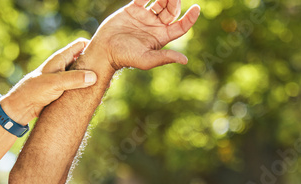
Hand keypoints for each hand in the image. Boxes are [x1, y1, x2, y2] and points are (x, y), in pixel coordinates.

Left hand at [0, 39, 97, 124]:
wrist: (21, 107)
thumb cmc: (34, 91)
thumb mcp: (55, 84)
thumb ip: (73, 79)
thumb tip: (94, 77)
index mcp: (60, 58)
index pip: (81, 45)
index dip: (93, 47)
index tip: (104, 57)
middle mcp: (63, 66)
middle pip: (84, 60)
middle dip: (95, 66)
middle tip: (107, 77)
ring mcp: (63, 78)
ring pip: (82, 75)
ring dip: (91, 80)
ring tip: (103, 89)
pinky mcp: (62, 89)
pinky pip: (77, 86)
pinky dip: (85, 90)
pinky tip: (92, 98)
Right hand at [80, 0, 200, 71]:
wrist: (104, 50)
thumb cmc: (125, 57)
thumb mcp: (146, 59)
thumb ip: (165, 57)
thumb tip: (185, 60)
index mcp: (161, 37)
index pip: (180, 26)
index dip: (190, 18)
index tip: (196, 8)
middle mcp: (154, 26)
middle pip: (171, 11)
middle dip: (175, 2)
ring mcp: (144, 17)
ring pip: (159, 2)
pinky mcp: (132, 10)